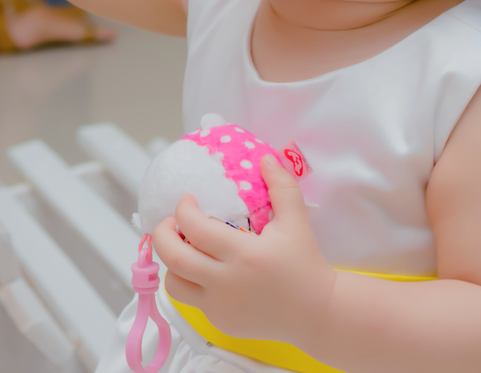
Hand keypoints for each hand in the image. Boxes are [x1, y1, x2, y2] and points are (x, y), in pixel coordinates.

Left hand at [152, 156, 335, 347]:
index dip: (182, 209)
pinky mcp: (220, 322)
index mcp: (244, 254)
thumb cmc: (306, 265)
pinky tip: (203, 269)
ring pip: (173, 284)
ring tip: (185, 248)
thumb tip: (265, 157)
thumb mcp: (296, 222)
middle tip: (170, 223)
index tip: (188, 201)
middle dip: (161, 234)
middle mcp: (227, 283)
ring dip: (172, 262)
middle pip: (172, 257)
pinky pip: (190, 301)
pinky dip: (189, 282)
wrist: (319, 313)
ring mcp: (220, 306)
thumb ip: (281, 187)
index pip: (194, 227)